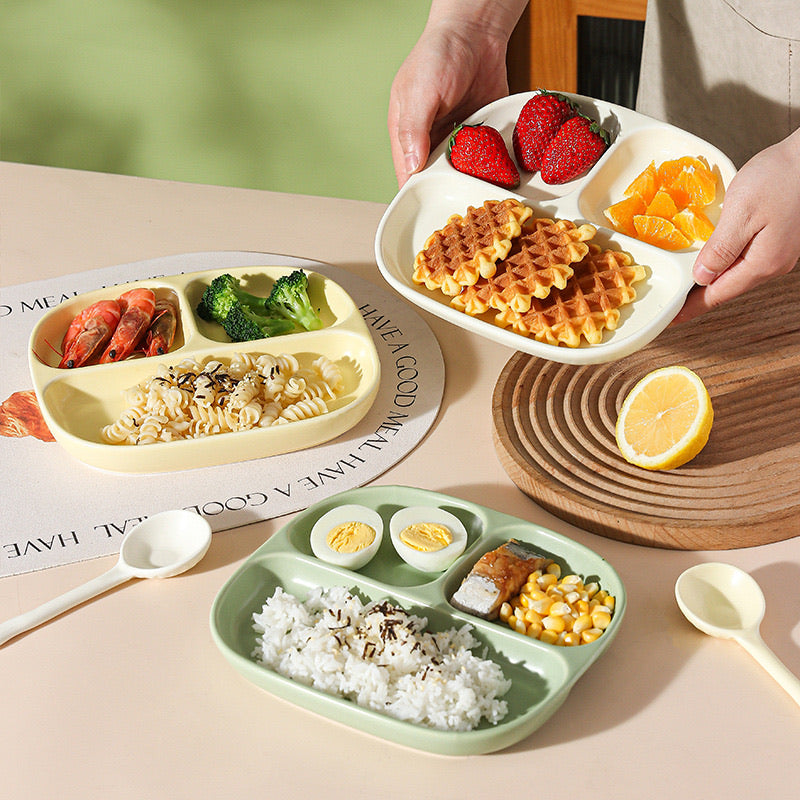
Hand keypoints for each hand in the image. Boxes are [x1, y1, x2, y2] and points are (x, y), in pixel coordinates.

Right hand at [388, 0, 526, 187]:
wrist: (476, 32)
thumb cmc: (438, 55)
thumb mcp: (420, 92)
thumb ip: (413, 130)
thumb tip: (410, 167)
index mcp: (408, 136)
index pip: (408, 176)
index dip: (418, 195)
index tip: (432, 213)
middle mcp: (432, 142)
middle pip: (438, 180)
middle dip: (450, 191)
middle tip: (465, 204)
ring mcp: (458, 140)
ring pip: (464, 173)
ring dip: (473, 181)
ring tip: (485, 194)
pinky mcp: (482, 135)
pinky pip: (488, 158)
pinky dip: (493, 166)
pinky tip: (501, 175)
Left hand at [675, 128, 799, 322]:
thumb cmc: (783, 176)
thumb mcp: (742, 213)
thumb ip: (720, 249)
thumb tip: (702, 276)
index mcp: (763, 263)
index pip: (718, 295)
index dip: (691, 307)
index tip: (672, 318)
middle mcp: (774, 263)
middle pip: (728, 287)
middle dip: (700, 295)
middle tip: (675, 300)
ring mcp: (780, 253)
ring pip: (738, 273)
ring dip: (712, 278)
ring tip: (688, 282)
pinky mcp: (781, 239)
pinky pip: (747, 259)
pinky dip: (726, 262)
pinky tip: (714, 257)